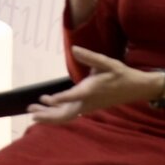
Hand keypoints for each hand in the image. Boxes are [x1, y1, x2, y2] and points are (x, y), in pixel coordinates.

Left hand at [27, 46, 157, 123]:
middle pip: (64, 115)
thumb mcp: (107, 63)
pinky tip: (46, 103)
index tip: (48, 99)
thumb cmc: (120, 74)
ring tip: (32, 108)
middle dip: (47, 115)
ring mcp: (86, 107)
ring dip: (48, 113)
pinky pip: (68, 112)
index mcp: (91, 91)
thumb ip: (90, 57)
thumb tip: (74, 49)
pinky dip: (56, 110)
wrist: (134, 88)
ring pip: (65, 116)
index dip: (61, 99)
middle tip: (30, 110)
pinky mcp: (86, 107)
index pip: (74, 97)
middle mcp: (87, 103)